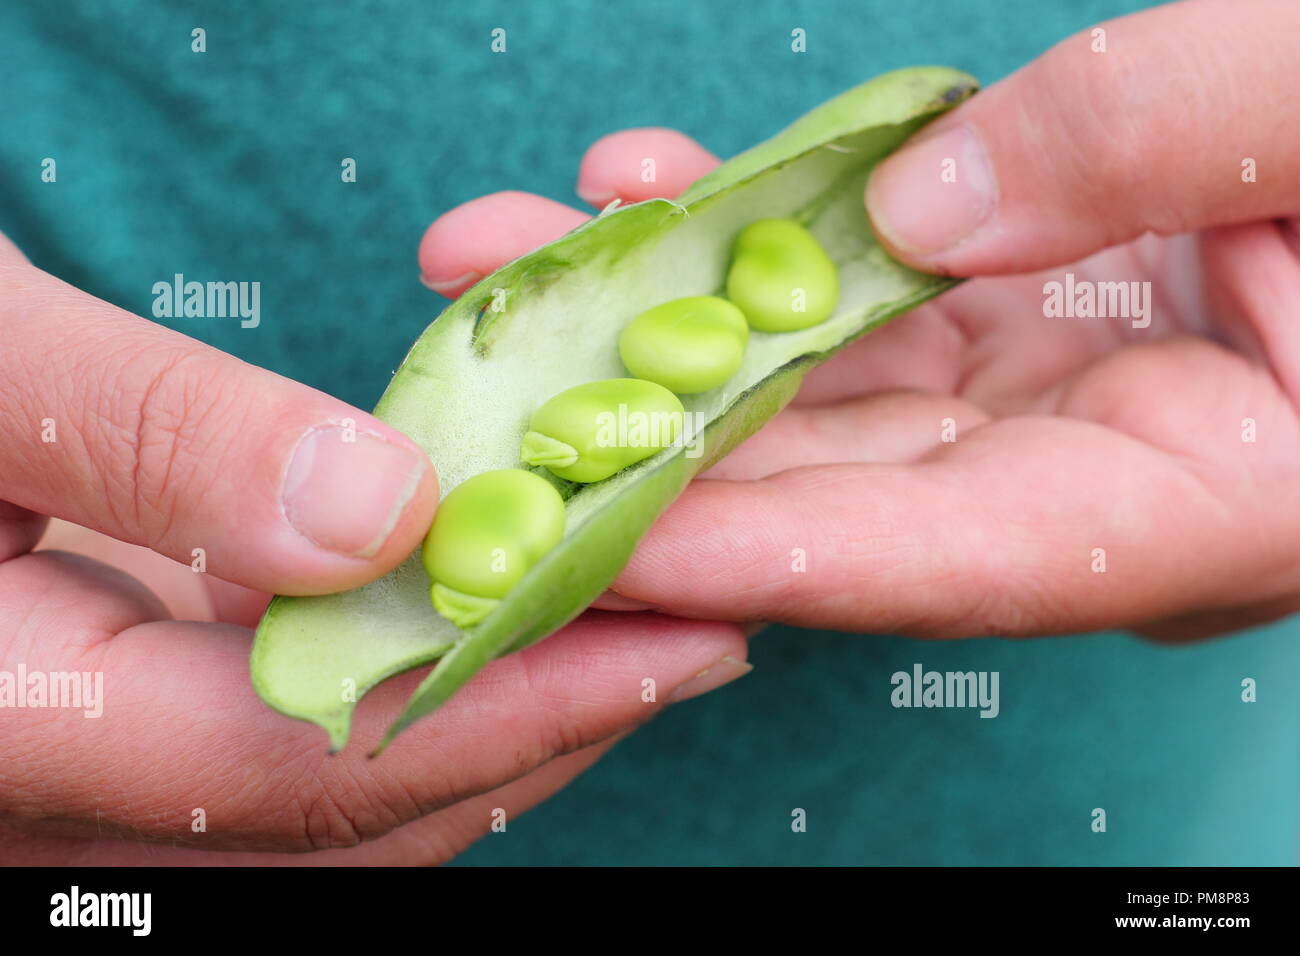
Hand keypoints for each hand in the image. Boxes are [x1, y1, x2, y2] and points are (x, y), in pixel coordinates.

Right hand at [0, 232, 748, 863]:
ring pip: (333, 803)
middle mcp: (58, 799)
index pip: (303, 763)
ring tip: (630, 623)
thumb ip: (154, 443)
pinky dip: (411, 688)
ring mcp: (91, 777)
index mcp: (9, 734)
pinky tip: (485, 611)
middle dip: (538, 725)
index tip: (680, 633)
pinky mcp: (115, 724)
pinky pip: (292, 747)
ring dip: (493, 715)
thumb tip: (382, 514)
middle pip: (347, 813)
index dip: (509, 703)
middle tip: (696, 631)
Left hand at [422, 0, 1299, 642]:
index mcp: (1205, 499)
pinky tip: (640, 191)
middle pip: (833, 483)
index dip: (764, 545)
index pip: (946, 553)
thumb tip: (920, 207)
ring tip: (498, 262)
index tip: (596, 529)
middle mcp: (1089, 477)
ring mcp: (1034, 398)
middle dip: (641, 434)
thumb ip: (1160, 146)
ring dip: (652, 320)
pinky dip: (749, 241)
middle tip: (474, 390)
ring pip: (814, 383)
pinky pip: (849, 294)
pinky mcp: (1002, 318)